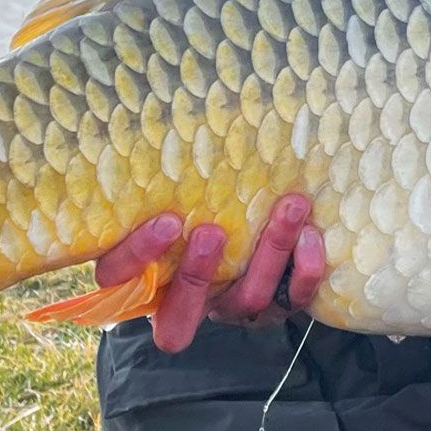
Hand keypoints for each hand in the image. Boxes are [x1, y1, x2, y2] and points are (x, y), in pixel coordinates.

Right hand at [94, 193, 323, 352]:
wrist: (262, 220)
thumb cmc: (202, 197)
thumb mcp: (175, 188)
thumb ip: (163, 174)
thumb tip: (160, 113)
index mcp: (147, 276)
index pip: (120, 278)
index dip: (137, 258)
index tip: (166, 221)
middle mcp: (189, 302)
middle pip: (179, 316)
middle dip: (195, 276)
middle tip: (211, 233)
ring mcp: (235, 308)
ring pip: (249, 299)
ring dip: (269, 252)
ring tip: (290, 207)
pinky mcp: (279, 305)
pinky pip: (294, 298)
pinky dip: (305, 270)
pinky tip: (311, 235)